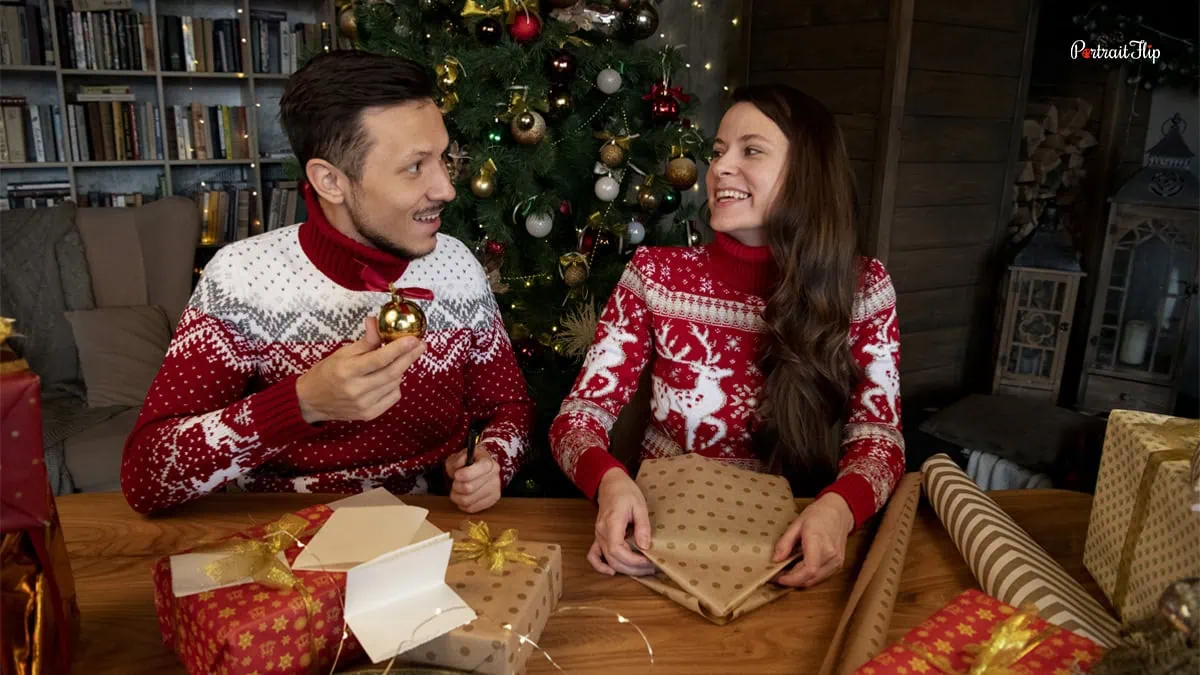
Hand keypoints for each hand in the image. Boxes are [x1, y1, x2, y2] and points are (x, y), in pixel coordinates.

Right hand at [296, 316, 425, 423]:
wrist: (311, 401)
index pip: (380, 359)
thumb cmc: (326, 373)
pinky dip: (396, 384)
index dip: (399, 348)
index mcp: (347, 371)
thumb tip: (377, 322)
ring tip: (400, 359)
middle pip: (392, 372)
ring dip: (401, 369)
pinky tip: (390, 377)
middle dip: (410, 357)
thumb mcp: (343, 353)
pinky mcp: (368, 415)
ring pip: (395, 384)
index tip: (414, 338)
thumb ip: (366, 341)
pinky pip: (393, 397)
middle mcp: (356, 390)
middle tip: (421, 345)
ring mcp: (363, 405)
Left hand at [445, 447, 501, 512]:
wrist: (477, 472)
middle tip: (455, 483)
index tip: (457, 475)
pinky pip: (471, 508)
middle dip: (456, 486)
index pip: (480, 470)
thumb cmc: (467, 464)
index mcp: (488, 462)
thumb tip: (458, 465)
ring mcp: (495, 489)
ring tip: (457, 490)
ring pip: (468, 500)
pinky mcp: (492, 501)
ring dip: (457, 497)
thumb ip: (458, 459)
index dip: (465, 474)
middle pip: (469, 488)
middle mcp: (495, 476)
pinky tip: (463, 496)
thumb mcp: (460, 456)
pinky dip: (462, 504)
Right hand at [588, 468, 655, 576]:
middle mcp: (601, 532)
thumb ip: (642, 526)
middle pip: (614, 559)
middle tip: (653, 568)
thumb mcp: (639, 505)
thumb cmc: (625, 491)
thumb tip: (645, 546)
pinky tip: (611, 572)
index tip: (649, 562)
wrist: (611, 484)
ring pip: (608, 560)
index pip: (617, 550)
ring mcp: (598, 535)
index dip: (633, 561)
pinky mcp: (598, 537)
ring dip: (626, 569)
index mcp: (611, 523)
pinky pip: (593, 555)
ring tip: (644, 570)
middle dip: (634, 568)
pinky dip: (600, 566)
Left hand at [772, 492, 854, 587]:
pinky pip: (821, 576)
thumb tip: (776, 559)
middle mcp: (830, 554)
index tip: (779, 578)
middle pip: (811, 578)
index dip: (793, 579)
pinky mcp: (838, 564)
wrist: (838, 512)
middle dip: (792, 580)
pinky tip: (799, 569)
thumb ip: (785, 543)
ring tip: (787, 572)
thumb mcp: (796, 524)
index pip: (809, 569)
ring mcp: (836, 561)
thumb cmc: (818, 515)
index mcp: (818, 542)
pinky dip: (809, 577)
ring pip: (815, 580)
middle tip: (778, 575)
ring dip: (800, 580)